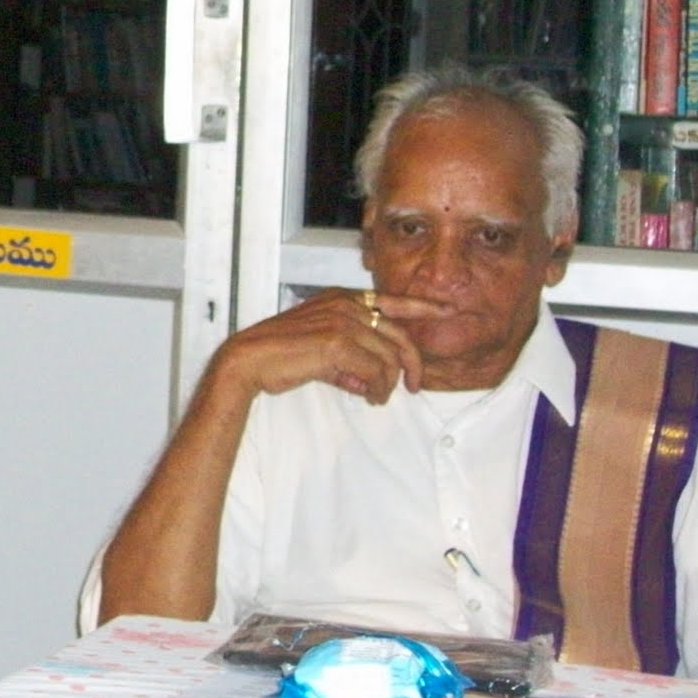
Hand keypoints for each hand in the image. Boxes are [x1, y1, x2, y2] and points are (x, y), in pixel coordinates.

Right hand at [209, 286, 440, 406]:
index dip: (422, 306)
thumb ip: (350, 356)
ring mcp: (342, 322)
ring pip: (388, 359)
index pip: (392, 300)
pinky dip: (376, 390)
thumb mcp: (320, 346)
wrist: (250, 359)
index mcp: (342, 299)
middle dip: (413, 364)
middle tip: (413, 387)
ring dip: (387, 385)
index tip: (447, 309)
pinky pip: (375, 372)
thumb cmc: (280, 353)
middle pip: (400, 336)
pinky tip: (367, 397)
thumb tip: (372, 381)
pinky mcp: (338, 343)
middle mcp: (346, 305)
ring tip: (375, 398)